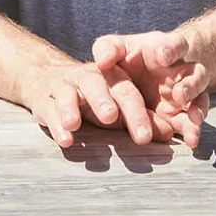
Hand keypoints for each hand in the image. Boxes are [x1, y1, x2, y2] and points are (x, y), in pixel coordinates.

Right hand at [24, 57, 162, 149]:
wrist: (49, 80)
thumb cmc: (94, 98)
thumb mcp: (118, 105)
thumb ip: (142, 118)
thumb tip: (171, 134)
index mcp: (111, 77)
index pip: (126, 90)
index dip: (135, 111)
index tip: (144, 137)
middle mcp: (88, 77)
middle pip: (97, 84)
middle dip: (103, 100)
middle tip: (110, 117)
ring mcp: (64, 85)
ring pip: (68, 91)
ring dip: (71, 107)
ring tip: (74, 124)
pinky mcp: (44, 98)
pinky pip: (48, 107)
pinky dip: (55, 123)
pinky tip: (64, 138)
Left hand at [92, 30, 209, 148]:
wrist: (130, 79)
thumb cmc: (124, 58)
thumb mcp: (114, 48)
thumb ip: (108, 50)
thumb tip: (104, 61)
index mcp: (164, 49)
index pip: (176, 44)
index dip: (172, 49)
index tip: (162, 56)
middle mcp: (179, 71)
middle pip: (195, 73)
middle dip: (190, 84)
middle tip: (178, 94)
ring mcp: (184, 94)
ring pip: (200, 97)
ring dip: (197, 107)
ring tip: (193, 119)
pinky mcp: (181, 115)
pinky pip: (193, 121)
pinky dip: (193, 129)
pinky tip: (191, 140)